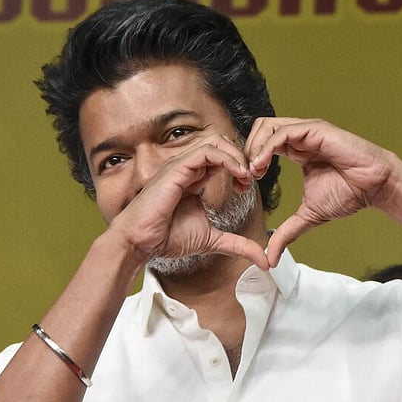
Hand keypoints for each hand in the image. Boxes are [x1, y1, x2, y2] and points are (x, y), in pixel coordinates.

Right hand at [105, 136, 269, 269]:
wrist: (140, 243)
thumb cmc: (165, 238)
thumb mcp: (212, 240)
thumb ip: (238, 245)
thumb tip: (262, 258)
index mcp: (194, 178)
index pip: (223, 157)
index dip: (240, 167)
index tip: (248, 187)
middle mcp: (188, 168)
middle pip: (222, 143)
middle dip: (242, 157)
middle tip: (252, 177)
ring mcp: (181, 165)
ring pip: (216, 142)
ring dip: (237, 156)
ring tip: (246, 175)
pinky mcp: (176, 168)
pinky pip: (206, 152)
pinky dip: (226, 159)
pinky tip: (237, 174)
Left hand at [246, 118, 396, 264]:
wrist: (375, 187)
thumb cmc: (349, 194)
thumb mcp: (309, 215)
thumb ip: (287, 232)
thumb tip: (271, 258)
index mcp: (296, 150)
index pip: (261, 144)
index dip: (248, 162)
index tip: (245, 186)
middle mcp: (299, 136)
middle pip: (259, 130)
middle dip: (246, 151)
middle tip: (245, 177)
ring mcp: (307, 130)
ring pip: (267, 126)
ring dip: (254, 148)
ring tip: (254, 172)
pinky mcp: (315, 129)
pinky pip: (282, 133)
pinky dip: (267, 148)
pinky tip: (263, 166)